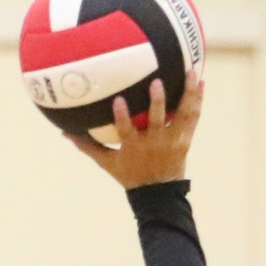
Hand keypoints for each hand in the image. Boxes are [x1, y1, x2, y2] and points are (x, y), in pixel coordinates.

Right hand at [70, 77, 203, 188]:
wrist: (157, 193)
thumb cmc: (129, 174)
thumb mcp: (106, 162)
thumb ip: (87, 146)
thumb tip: (64, 132)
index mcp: (133, 147)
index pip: (125, 130)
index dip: (122, 116)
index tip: (118, 99)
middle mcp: (154, 143)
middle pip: (156, 120)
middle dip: (156, 102)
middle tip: (156, 81)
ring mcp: (172, 140)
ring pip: (181, 114)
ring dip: (187, 93)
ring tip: (191, 72)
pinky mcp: (185, 139)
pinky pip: (193, 117)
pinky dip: (198, 99)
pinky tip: (201, 82)